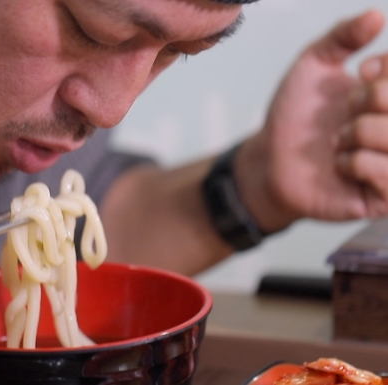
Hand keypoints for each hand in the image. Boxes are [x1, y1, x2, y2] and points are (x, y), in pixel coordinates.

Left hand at [236, 9, 387, 230]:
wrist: (269, 158)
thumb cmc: (295, 115)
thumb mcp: (314, 65)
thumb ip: (343, 36)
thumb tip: (377, 14)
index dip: (386, 71)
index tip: (362, 71)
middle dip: (368, 100)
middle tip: (344, 113)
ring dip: (356, 134)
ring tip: (337, 142)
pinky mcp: (385, 197)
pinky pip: (384, 171)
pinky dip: (353, 163)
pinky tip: (339, 165)